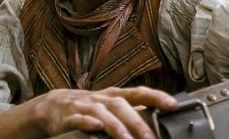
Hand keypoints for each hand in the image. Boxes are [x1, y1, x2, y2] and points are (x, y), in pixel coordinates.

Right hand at [32, 86, 176, 138]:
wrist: (54, 105)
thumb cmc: (91, 107)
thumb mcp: (111, 106)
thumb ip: (132, 111)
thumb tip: (159, 119)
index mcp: (115, 95)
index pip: (139, 93)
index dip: (157, 97)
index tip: (173, 105)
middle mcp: (103, 99)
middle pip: (122, 105)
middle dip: (137, 122)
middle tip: (151, 138)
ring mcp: (86, 106)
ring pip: (103, 114)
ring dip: (117, 127)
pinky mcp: (70, 117)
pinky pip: (80, 119)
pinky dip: (88, 123)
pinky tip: (96, 128)